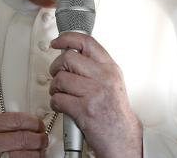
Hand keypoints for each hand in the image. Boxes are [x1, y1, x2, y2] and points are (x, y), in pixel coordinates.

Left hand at [49, 33, 142, 157]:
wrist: (122, 137)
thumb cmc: (115, 111)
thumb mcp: (112, 81)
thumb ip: (95, 66)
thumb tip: (73, 54)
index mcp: (110, 68)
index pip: (87, 42)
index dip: (67, 38)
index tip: (57, 42)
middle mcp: (103, 77)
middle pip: (68, 58)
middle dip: (56, 67)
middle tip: (57, 74)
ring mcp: (94, 93)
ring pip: (60, 79)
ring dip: (54, 87)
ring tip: (60, 93)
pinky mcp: (84, 110)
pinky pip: (58, 99)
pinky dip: (55, 103)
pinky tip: (62, 105)